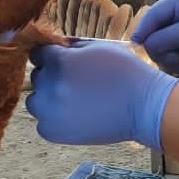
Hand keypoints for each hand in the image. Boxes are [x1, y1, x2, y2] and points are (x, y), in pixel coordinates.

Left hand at [26, 41, 178, 149]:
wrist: (143, 106)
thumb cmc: (124, 72)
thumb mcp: (96, 47)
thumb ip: (70, 48)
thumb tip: (54, 49)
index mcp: (59, 60)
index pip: (37, 54)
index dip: (49, 57)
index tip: (61, 62)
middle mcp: (49, 84)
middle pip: (36, 77)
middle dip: (50, 77)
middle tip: (73, 82)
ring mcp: (49, 110)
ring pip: (35, 100)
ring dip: (48, 99)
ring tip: (72, 101)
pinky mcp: (53, 132)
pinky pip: (42, 122)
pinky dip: (53, 119)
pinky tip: (73, 115)